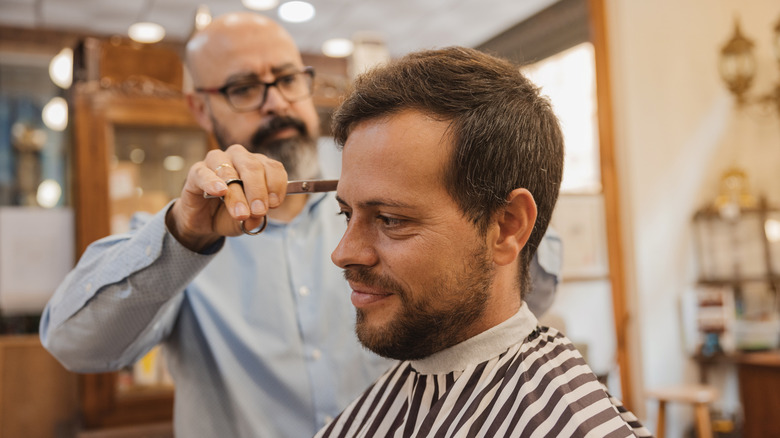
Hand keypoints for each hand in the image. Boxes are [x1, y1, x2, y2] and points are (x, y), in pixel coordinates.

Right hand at [166, 144, 287, 251]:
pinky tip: (219, 192)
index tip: (274, 204)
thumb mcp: (249, 220)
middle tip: (259, 211)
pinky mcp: (196, 171)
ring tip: (241, 213)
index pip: (273, 167)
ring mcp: (216, 161)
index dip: (276, 185)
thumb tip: (256, 216)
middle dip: (258, 191)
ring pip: (229, 170)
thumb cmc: (231, 213)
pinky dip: (212, 182)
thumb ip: (256, 217)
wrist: (205, 221)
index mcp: (258, 165)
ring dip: (237, 194)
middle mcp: (239, 157)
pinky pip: (204, 173)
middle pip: (253, 166)